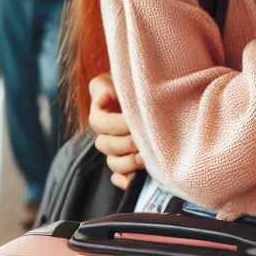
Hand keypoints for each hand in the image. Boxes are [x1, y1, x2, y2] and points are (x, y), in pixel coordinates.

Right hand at [88, 73, 142, 188]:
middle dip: (128, 143)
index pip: (101, 123)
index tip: (136, 120)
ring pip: (113, 162)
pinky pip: (120, 177)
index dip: (118, 123)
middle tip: (147, 139)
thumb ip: (106, 86)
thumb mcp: (120, 76)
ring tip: (148, 157)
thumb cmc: (138, 81)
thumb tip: (102, 99)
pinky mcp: (126, 162)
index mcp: (101, 113)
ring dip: (129, 162)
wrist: (155, 91)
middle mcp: (105, 133)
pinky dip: (126, 180)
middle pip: (107, 145)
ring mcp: (115, 149)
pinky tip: (136, 179)